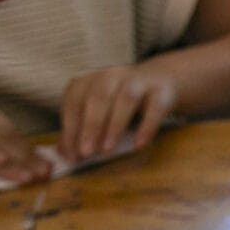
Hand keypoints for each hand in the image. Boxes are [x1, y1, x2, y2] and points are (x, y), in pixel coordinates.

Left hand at [57, 64, 177, 163]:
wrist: (162, 79)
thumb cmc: (121, 101)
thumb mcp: (98, 111)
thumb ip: (81, 129)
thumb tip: (67, 153)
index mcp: (90, 80)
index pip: (74, 102)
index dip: (70, 128)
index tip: (71, 153)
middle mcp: (112, 76)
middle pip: (99, 97)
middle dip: (90, 126)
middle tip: (86, 152)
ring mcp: (139, 81)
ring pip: (126, 99)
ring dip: (114, 125)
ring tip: (107, 150)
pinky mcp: (162, 91)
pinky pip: (155, 108)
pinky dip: (146, 127)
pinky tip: (138, 145)